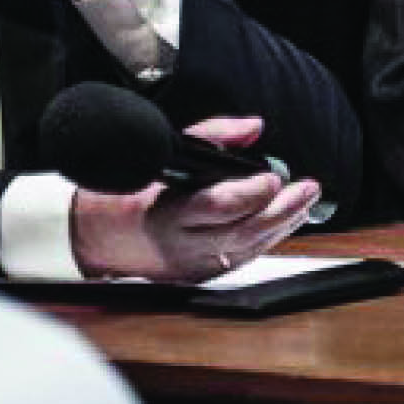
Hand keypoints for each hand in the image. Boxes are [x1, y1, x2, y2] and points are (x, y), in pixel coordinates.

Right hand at [70, 117, 318, 280]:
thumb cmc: (126, 192)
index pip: (217, 207)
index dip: (250, 194)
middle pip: (244, 232)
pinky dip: (267, 239)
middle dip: (283, 210)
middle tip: (308, 189)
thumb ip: (213, 136)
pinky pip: (243, 259)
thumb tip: (253, 127)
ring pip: (250, 248)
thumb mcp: (163, 153)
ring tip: (305, 201)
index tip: (274, 178)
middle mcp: (182, 245)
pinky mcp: (199, 277)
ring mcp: (192, 265)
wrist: (94, 238)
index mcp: (167, 213)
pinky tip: (284, 221)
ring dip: (283, 225)